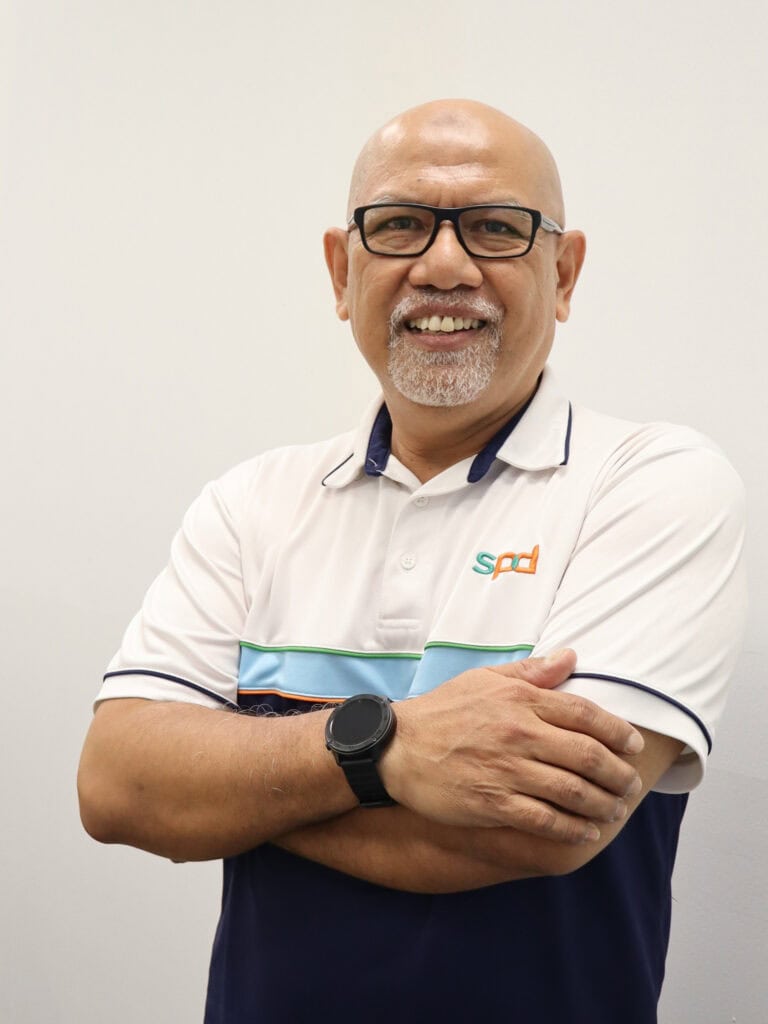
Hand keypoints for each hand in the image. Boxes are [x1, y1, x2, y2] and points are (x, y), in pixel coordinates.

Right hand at [378, 650, 643, 843]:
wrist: (396, 747)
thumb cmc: (442, 711)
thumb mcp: (484, 678)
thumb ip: (532, 671)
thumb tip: (571, 657)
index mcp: (521, 700)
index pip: (585, 714)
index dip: (617, 731)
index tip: (633, 744)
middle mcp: (520, 734)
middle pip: (588, 755)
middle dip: (619, 773)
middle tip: (631, 783)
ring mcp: (508, 770)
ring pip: (573, 791)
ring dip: (603, 804)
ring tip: (615, 810)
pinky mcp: (493, 802)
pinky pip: (545, 820)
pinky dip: (571, 829)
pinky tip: (585, 832)